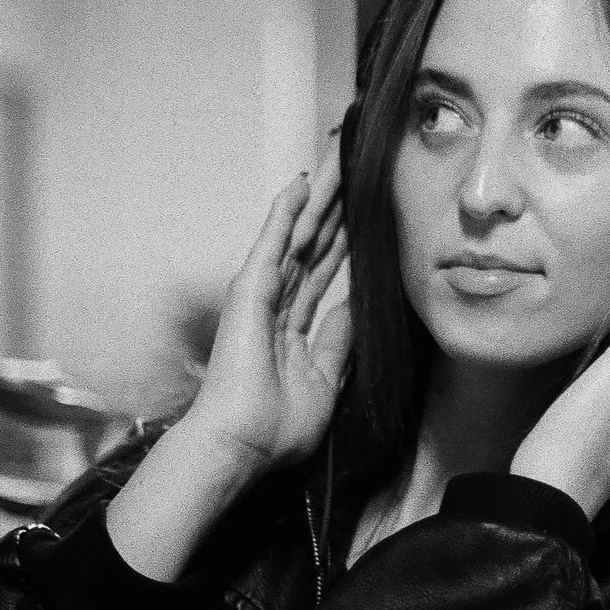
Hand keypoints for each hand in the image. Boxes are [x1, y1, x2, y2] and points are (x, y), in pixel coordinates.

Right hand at [178, 129, 354, 480]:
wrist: (242, 450)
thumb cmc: (276, 429)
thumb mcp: (324, 381)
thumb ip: (337, 342)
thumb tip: (353, 307)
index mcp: (293, 325)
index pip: (326, 269)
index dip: (347, 237)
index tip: (367, 208)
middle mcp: (277, 303)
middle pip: (315, 241)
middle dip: (337, 205)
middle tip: (358, 164)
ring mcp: (261, 295)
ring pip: (298, 233)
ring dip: (318, 196)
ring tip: (339, 158)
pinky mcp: (250, 293)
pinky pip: (273, 244)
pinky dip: (286, 212)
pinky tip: (301, 182)